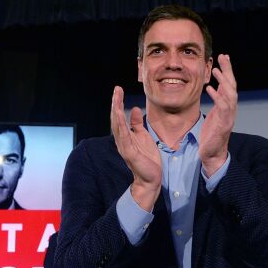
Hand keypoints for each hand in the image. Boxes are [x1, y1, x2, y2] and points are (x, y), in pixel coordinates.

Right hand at [111, 86, 161, 210]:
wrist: (151, 178)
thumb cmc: (147, 158)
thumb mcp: (143, 136)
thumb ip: (137, 124)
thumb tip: (134, 109)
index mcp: (125, 136)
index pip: (119, 117)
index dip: (118, 103)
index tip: (118, 90)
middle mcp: (122, 140)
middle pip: (116, 119)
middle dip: (116, 103)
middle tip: (116, 89)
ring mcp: (124, 146)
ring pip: (118, 125)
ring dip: (116, 110)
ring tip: (116, 97)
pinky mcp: (129, 152)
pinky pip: (124, 136)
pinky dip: (121, 124)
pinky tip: (120, 114)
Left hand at [199, 54, 236, 175]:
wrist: (212, 155)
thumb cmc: (211, 136)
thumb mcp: (213, 115)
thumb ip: (216, 102)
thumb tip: (213, 88)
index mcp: (227, 106)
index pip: (230, 84)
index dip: (227, 70)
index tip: (223, 57)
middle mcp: (231, 110)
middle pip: (232, 86)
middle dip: (228, 70)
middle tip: (223, 57)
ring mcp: (228, 117)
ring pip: (230, 95)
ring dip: (224, 82)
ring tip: (216, 70)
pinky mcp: (223, 125)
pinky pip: (222, 108)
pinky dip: (217, 97)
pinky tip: (210, 89)